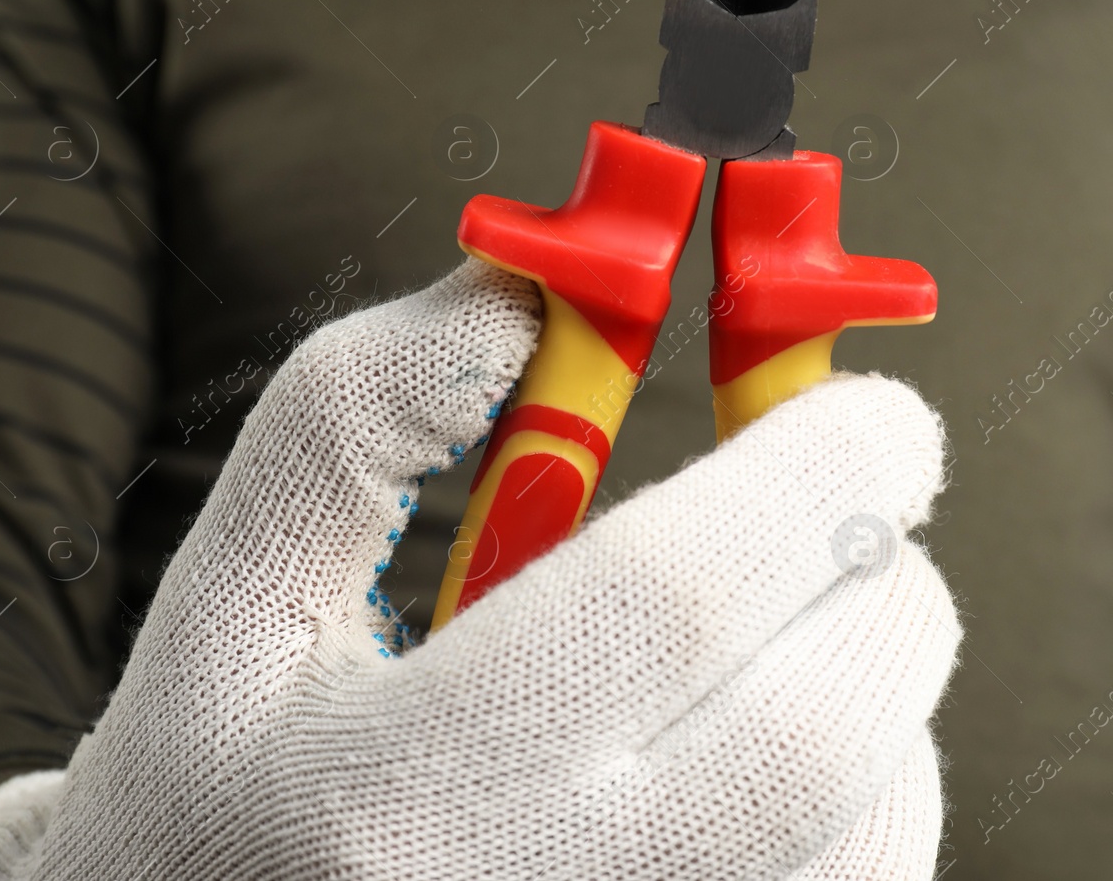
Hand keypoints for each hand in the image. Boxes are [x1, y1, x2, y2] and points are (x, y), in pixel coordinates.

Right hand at [0, 259, 960, 879]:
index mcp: (396, 790)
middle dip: (878, 572)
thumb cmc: (231, 777)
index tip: (871, 407)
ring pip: (874, 813)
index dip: (804, 469)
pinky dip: (880, 780)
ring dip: (881, 672)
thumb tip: (528, 298)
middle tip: (859, 497)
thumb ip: (360, 416)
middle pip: (814, 731)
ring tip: (788, 620)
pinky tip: (782, 736)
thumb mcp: (239, 589)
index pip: (670, 602)